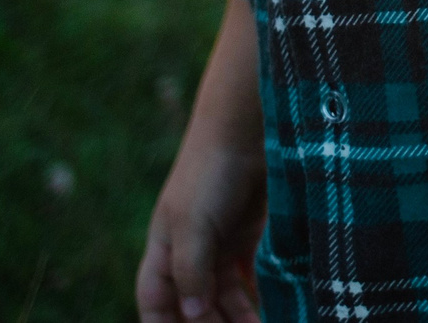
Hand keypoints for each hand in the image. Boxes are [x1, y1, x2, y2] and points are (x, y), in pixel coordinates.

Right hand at [136, 140, 264, 322]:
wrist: (250, 123)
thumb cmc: (211, 170)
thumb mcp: (193, 222)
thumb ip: (191, 269)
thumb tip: (192, 313)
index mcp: (165, 247)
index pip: (156, 299)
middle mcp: (191, 248)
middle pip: (194, 303)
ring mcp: (221, 240)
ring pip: (225, 293)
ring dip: (238, 316)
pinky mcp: (251, 231)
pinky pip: (250, 274)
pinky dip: (257, 294)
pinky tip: (271, 308)